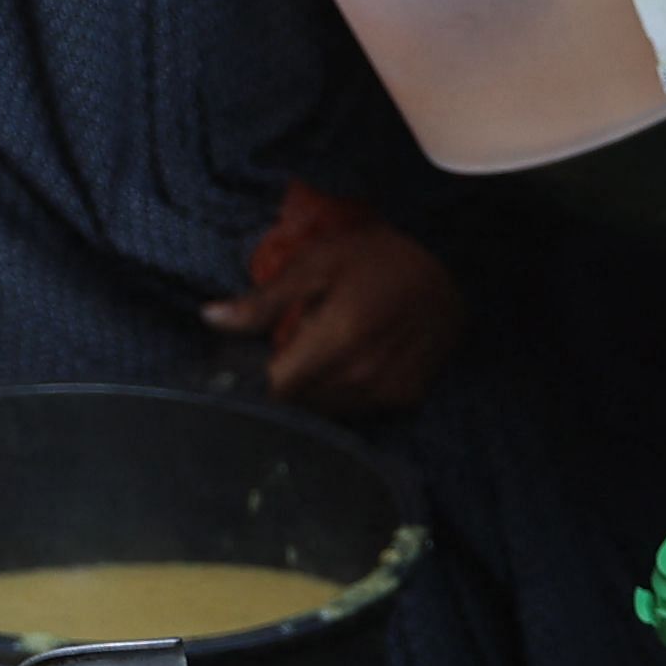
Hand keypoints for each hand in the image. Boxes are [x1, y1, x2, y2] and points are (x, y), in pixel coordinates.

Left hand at [206, 187, 464, 413]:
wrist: (455, 263)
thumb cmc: (380, 254)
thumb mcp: (317, 262)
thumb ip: (264, 301)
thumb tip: (209, 318)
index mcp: (336, 338)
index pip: (275, 388)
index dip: (253, 380)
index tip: (248, 363)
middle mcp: (362, 373)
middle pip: (298, 403)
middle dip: (284, 382)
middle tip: (288, 348)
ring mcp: (387, 390)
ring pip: (326, 410)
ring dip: (312, 390)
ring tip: (321, 353)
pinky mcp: (405, 397)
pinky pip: (357, 408)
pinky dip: (344, 392)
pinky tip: (352, 361)